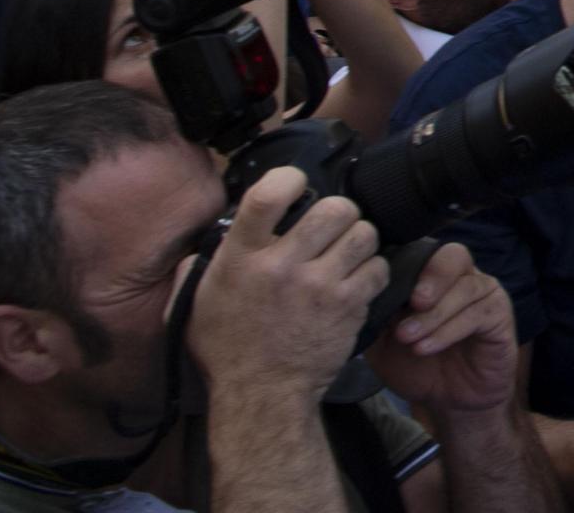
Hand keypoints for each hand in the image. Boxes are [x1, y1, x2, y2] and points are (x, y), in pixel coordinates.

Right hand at [186, 167, 388, 406]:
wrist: (262, 396)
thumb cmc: (229, 351)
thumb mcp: (196, 305)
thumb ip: (201, 267)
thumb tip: (209, 240)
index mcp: (241, 259)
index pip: (268, 195)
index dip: (289, 178)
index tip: (296, 184)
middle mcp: (281, 266)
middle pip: (334, 207)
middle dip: (339, 212)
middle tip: (333, 228)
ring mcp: (318, 285)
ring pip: (363, 233)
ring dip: (360, 239)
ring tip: (348, 253)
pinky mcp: (348, 305)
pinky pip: (378, 267)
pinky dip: (373, 271)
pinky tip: (358, 282)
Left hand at [365, 240, 519, 417]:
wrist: (449, 401)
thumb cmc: (416, 366)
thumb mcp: (383, 343)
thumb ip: (375, 318)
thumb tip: (359, 296)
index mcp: (432, 277)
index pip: (423, 251)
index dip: (404, 262)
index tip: (382, 284)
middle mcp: (461, 277)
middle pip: (454, 255)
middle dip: (431, 276)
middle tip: (412, 303)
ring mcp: (484, 294)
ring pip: (466, 287)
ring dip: (434, 314)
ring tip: (408, 338)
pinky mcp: (500, 316)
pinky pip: (478, 313)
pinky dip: (448, 330)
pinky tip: (426, 348)